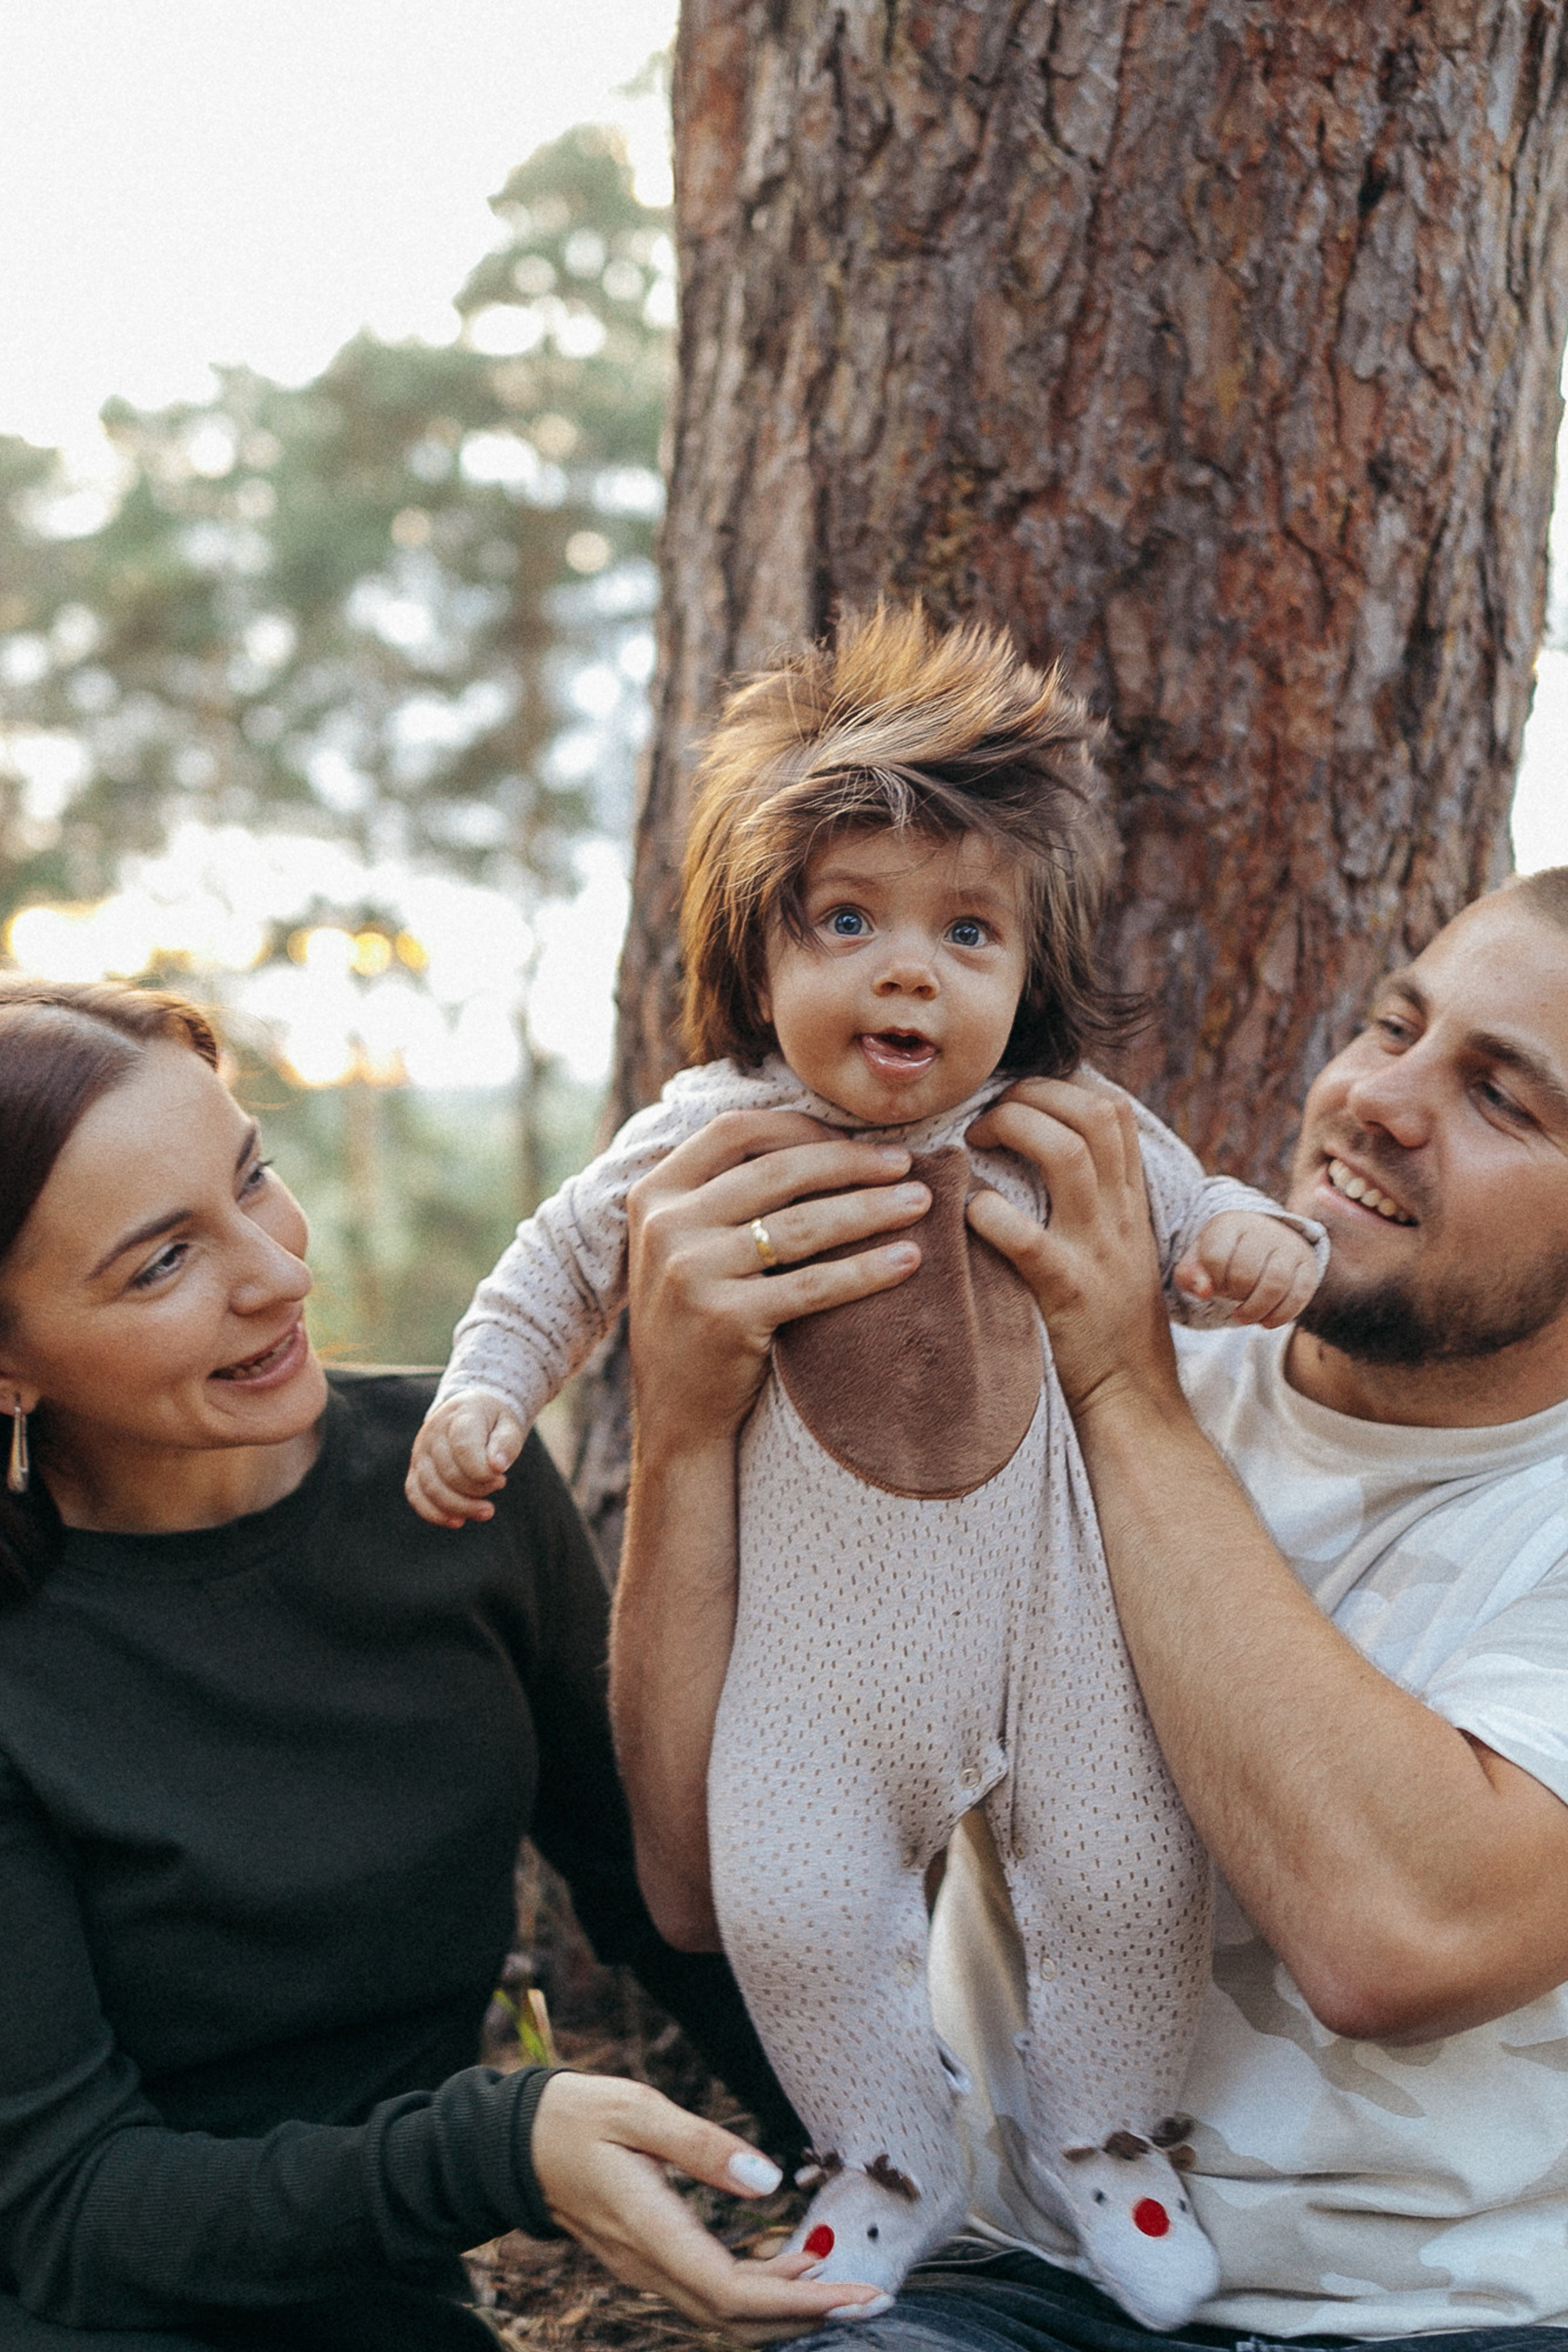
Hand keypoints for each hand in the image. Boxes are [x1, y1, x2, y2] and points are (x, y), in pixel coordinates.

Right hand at [405, 1393, 526, 1527]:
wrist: (468, 1411)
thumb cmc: (493, 1422)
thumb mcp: (509, 1425)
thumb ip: (507, 1443)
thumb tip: (497, 1466)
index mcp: (460, 1416)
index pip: (463, 1448)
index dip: (482, 1472)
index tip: (501, 1479)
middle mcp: (434, 1432)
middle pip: (449, 1473)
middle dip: (477, 1490)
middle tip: (500, 1486)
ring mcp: (420, 1450)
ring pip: (431, 1488)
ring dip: (460, 1507)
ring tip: (487, 1511)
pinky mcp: (415, 1468)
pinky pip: (416, 1495)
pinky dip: (434, 1513)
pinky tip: (458, 1521)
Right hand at [531, 2073, 888, 2339]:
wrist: (518, 2140)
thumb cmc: (577, 2115)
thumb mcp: (637, 2110)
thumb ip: (701, 2145)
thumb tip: (767, 2180)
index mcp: (649, 2232)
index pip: (732, 2294)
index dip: (798, 2304)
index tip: (854, 2293)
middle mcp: (649, 2265)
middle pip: (735, 2320)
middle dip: (806, 2317)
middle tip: (871, 2296)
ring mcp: (646, 2268)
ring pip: (723, 2312)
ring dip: (785, 2307)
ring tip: (840, 2278)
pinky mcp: (649, 2258)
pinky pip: (710, 2292)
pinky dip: (757, 2289)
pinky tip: (791, 2262)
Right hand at [626, 1109, 928, 1457]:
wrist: (674, 1415)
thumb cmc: (697, 1318)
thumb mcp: (687, 1244)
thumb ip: (725, 1194)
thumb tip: (819, 1140)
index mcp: (654, 1193)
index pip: (736, 1131)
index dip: (800, 1127)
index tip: (852, 1137)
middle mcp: (665, 1226)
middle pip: (777, 1171)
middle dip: (850, 1162)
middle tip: (905, 1164)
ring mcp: (690, 1272)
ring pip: (802, 1225)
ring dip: (871, 1209)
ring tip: (919, 1205)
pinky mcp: (724, 1320)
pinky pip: (813, 1285)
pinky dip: (866, 1270)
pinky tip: (906, 1261)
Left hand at [964, 1075, 1181, 1420]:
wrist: (1133, 1390)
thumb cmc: (1112, 1316)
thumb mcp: (1120, 1244)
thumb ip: (1097, 1197)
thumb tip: (1049, 1146)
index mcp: (1130, 1201)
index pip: (1113, 1111)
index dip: (1063, 1084)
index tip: (1019, 1095)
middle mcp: (1119, 1215)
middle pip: (1092, 1114)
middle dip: (1032, 1095)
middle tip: (986, 1115)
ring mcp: (1097, 1250)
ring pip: (1068, 1155)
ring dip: (1013, 1129)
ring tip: (974, 1142)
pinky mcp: (1067, 1290)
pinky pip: (1027, 1238)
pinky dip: (990, 1213)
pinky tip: (970, 1211)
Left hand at [1174, 1210, 1320, 1326]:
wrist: (1260, 1240)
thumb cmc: (1224, 1255)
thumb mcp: (1198, 1261)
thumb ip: (1191, 1276)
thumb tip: (1205, 1292)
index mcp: (1230, 1223)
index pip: (1216, 1257)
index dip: (1213, 1280)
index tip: (1215, 1282)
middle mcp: (1263, 1229)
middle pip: (1245, 1273)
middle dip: (1234, 1295)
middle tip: (1231, 1298)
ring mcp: (1289, 1246)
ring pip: (1275, 1284)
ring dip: (1256, 1310)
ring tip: (1244, 1316)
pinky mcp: (1308, 1264)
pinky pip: (1299, 1295)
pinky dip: (1280, 1316)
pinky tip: (1265, 1322)